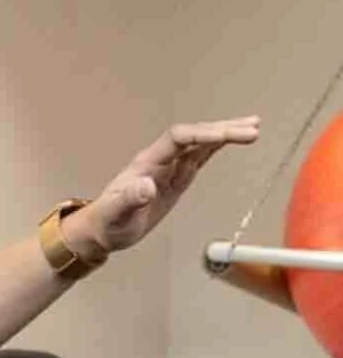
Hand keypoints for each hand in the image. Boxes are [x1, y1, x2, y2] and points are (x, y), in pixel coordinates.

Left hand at [75, 117, 259, 257]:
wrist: (103, 230)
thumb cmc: (107, 222)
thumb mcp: (116, 214)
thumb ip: (129, 199)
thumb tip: (147, 187)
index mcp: (148, 162)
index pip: (179, 139)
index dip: (201, 134)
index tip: (223, 135)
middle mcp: (162, 159)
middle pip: (196, 136)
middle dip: (223, 131)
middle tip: (252, 128)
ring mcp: (171, 168)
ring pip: (202, 144)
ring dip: (227, 134)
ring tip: (254, 127)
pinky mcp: (177, 179)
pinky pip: (200, 158)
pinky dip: (218, 148)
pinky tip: (235, 140)